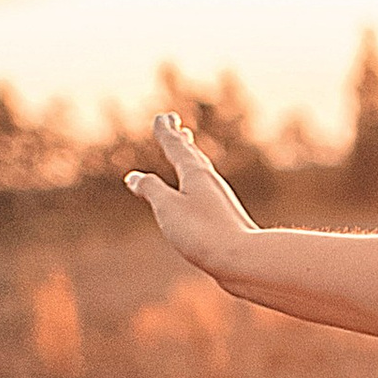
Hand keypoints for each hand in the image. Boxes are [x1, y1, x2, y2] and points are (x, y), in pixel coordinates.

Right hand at [124, 113, 258, 279]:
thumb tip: (134, 177)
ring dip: (192, 159)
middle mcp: (211, 183)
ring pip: (203, 173)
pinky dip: (198, 183)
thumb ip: (150, 189)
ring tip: (189, 152)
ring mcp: (221, 202)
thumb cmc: (203, 233)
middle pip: (193, 156)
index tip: (163, 117)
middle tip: (178, 126)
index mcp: (195, 175)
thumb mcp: (167, 208)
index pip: (177, 147)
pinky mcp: (226, 220)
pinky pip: (207, 193)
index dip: (166, 132)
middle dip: (182, 141)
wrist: (244, 260)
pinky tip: (200, 197)